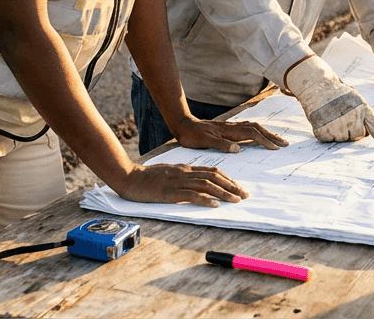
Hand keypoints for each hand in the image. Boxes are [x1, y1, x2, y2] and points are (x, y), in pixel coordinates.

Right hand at [113, 162, 249, 207]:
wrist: (128, 177)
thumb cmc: (148, 177)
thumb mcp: (170, 172)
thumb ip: (184, 175)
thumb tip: (200, 182)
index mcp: (185, 168)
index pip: (213, 171)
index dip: (228, 179)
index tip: (239, 188)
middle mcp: (184, 172)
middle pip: (214, 177)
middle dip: (232, 186)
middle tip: (244, 195)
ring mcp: (177, 182)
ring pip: (206, 185)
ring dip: (223, 193)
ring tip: (235, 200)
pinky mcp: (168, 192)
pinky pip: (190, 195)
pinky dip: (204, 199)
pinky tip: (214, 205)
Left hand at [170, 115, 288, 152]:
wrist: (183, 124)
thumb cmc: (192, 135)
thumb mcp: (203, 142)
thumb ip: (221, 144)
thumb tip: (238, 149)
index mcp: (229, 131)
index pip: (252, 134)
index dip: (265, 141)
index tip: (275, 148)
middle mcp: (233, 127)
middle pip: (258, 128)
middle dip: (272, 135)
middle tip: (285, 144)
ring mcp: (231, 127)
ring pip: (254, 127)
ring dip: (267, 133)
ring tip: (278, 140)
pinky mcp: (228, 128)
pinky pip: (248, 128)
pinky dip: (259, 131)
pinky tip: (260, 135)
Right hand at [285, 56, 373, 147]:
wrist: (316, 86)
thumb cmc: (339, 94)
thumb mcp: (356, 99)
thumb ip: (366, 116)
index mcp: (362, 108)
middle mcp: (351, 117)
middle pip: (357, 136)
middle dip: (352, 131)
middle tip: (344, 118)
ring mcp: (337, 125)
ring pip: (343, 139)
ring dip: (339, 132)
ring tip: (333, 116)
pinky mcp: (323, 132)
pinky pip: (329, 140)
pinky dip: (327, 133)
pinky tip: (325, 120)